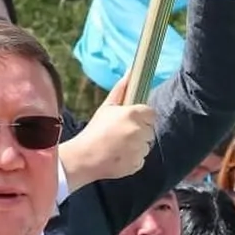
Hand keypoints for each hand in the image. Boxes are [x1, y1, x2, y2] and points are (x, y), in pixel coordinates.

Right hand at [60, 71, 155, 189]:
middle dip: (139, 132)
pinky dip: (133, 159)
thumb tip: (132, 71)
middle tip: (121, 135)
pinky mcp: (137, 163)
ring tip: (119, 147)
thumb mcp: (106, 107)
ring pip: (146, 145)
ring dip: (137, 146)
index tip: (130, 121)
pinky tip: (119, 157)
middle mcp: (138, 130)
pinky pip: (141, 159)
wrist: (84, 158)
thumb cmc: (94, 131)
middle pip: (149, 130)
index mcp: (132, 114)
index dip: (142, 118)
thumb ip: (122, 89)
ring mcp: (139, 149)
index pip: (150, 114)